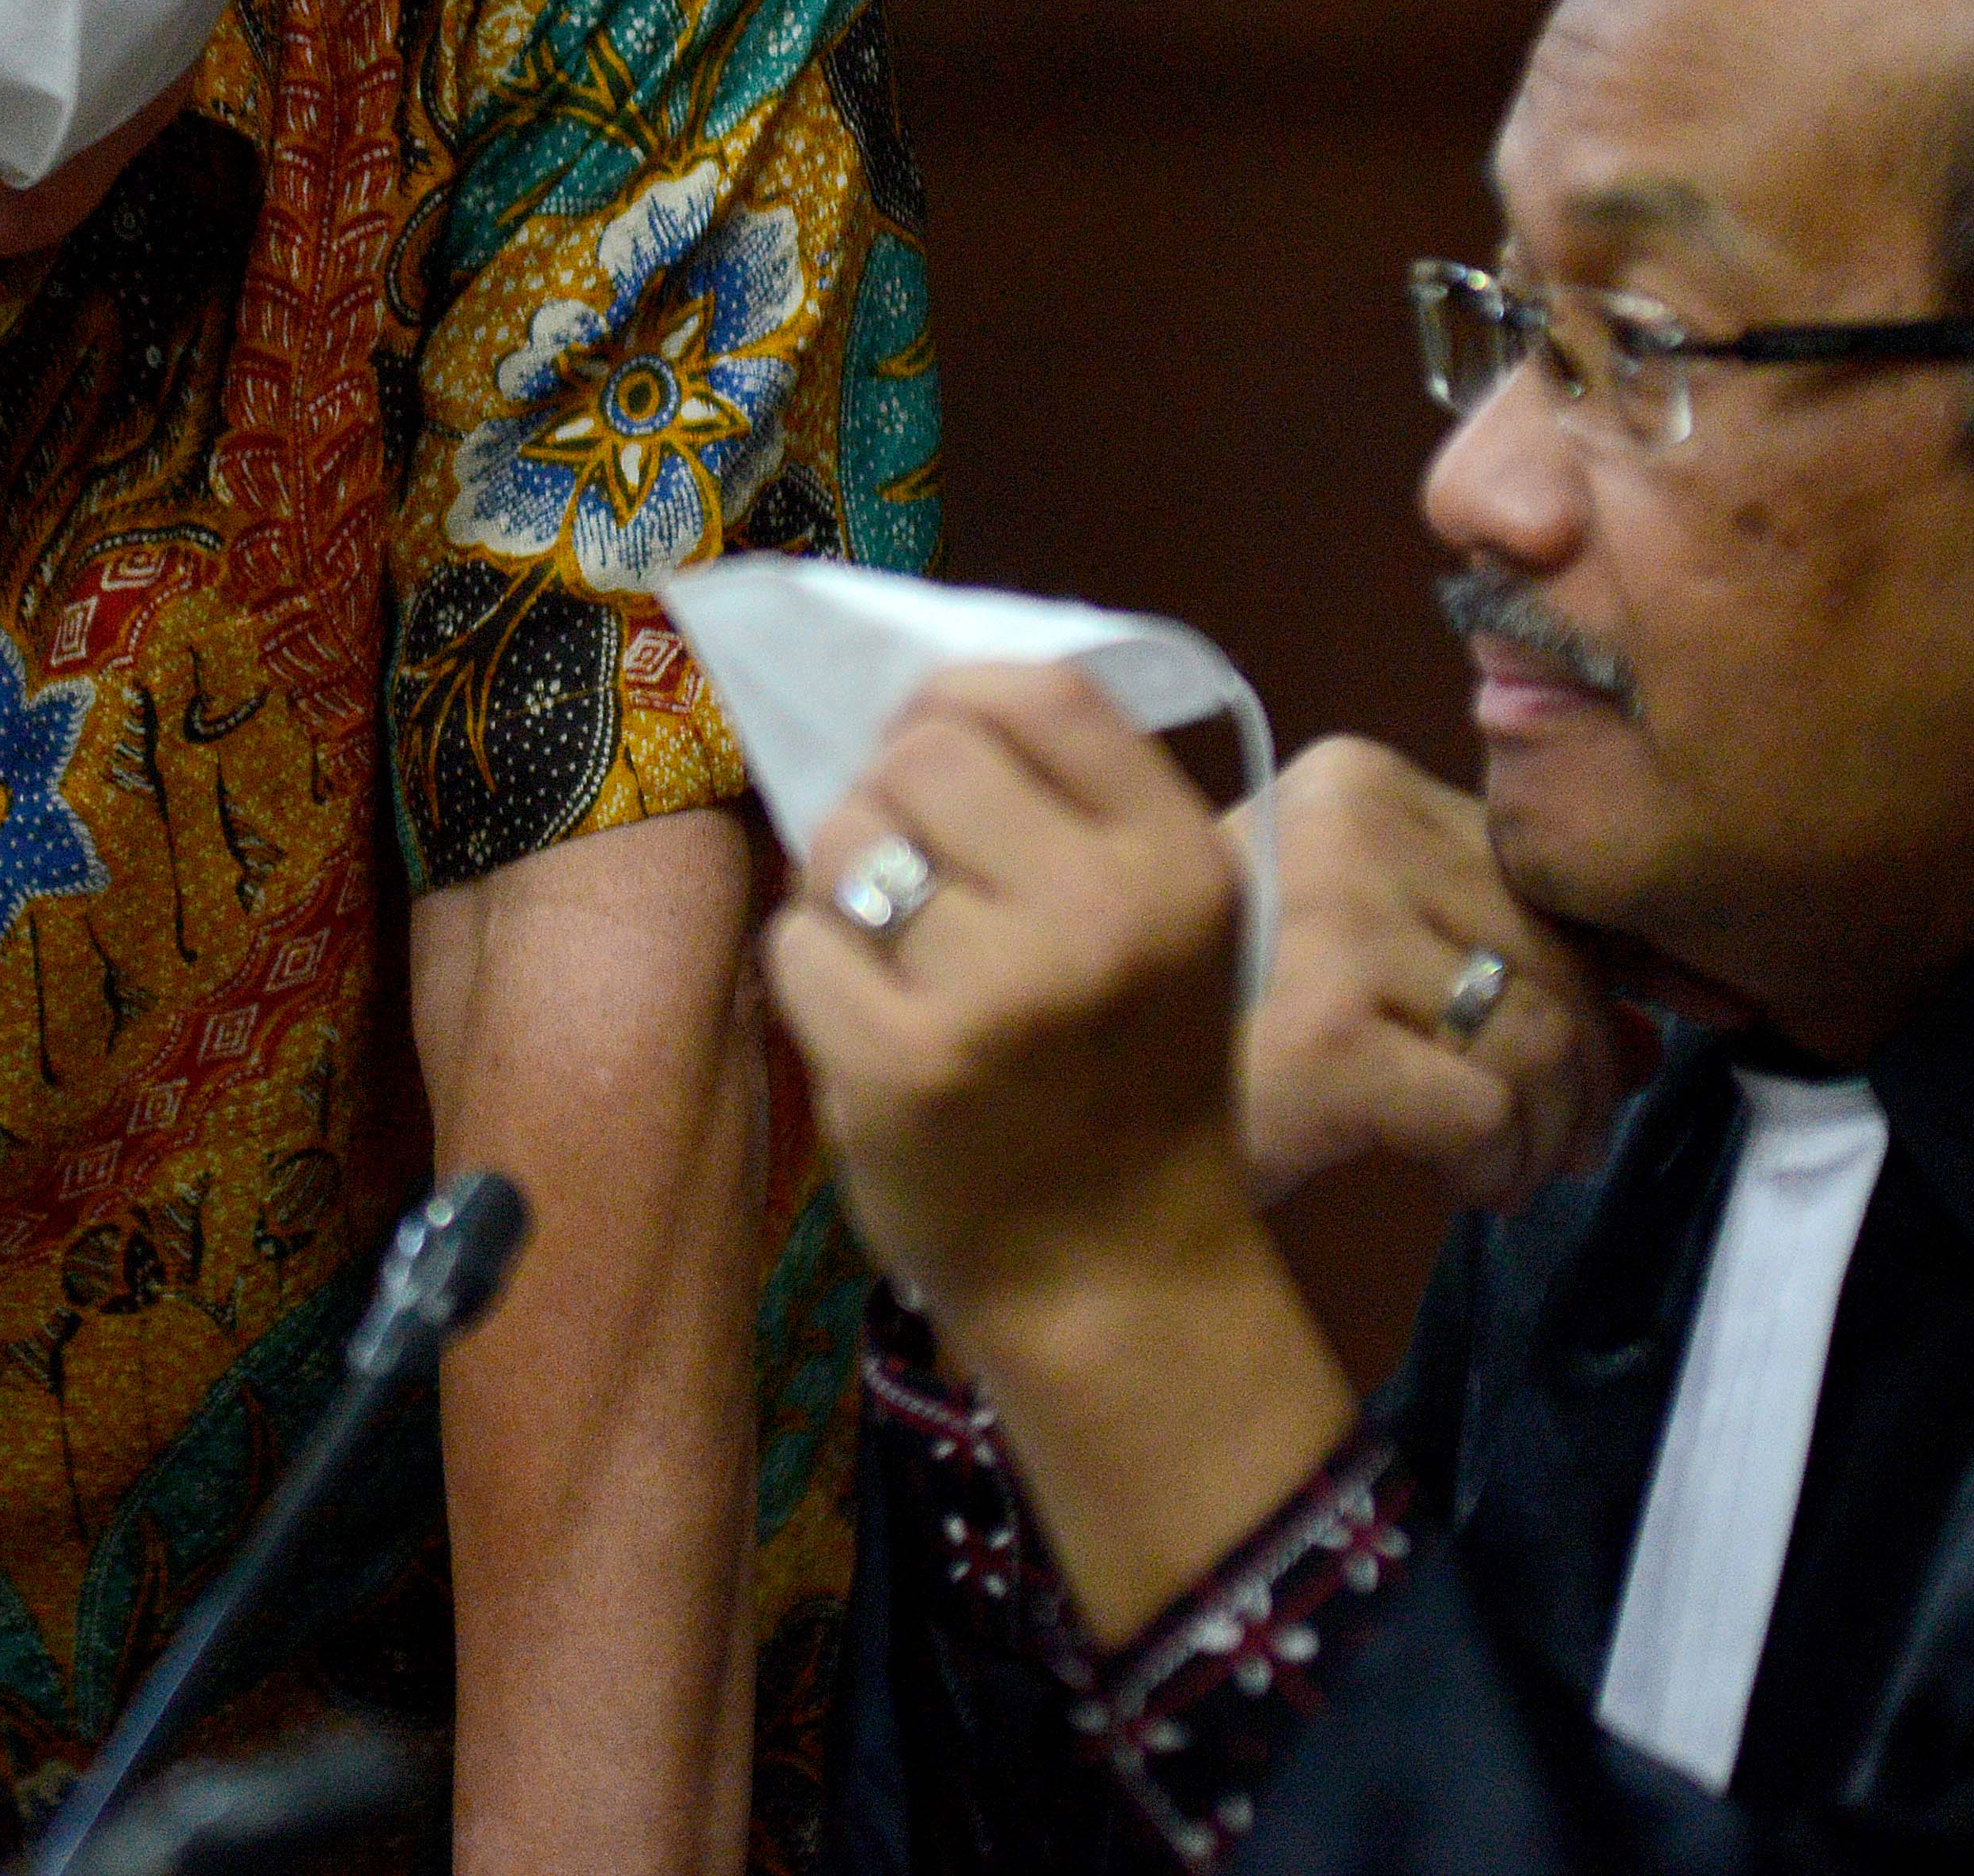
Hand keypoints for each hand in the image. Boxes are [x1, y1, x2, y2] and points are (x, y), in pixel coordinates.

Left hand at [763, 666, 1363, 1644]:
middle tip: (913, 877)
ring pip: (846, 838)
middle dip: (890, 798)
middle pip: (926, 753)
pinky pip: (797, 942)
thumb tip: (917, 702)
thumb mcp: (1154, 926)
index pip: (1043, 693)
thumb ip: (1067, 808)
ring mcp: (998, 992)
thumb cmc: (1123, 1086)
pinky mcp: (902, 1064)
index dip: (960, 698)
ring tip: (894, 955)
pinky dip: (810, 973)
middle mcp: (1100, 914)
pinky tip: (868, 1022)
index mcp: (1176, 862)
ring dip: (842, 884)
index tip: (934, 744)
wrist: (1118, 1281)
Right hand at [1234, 738, 1654, 1213]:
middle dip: (1588, 1069)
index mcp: (1353, 781)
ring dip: (1547, 1129)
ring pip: (1537, 1034)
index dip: (1591, 978)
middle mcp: (1347, 828)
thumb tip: (1653, 1031)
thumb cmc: (1219, 1026)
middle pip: (1551, 953)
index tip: (1597, 1062)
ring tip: (1512, 1171)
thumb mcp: (1347, 946)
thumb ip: (1481, 951)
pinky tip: (1464, 1184)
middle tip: (1571, 1144)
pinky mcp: (1329, 1037)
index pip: (1529, 876)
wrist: (1078, 1121)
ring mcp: (1334, 927)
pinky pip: (1488, 1108)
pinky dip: (1499, 1162)